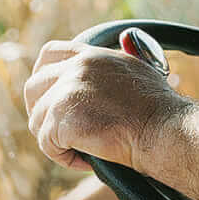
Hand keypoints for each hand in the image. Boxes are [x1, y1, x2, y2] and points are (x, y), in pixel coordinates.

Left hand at [24, 33, 188, 172]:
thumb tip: (124, 39)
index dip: (43, 76)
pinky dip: (64, 157)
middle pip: (33, 87)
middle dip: (40, 112)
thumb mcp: (137, 69)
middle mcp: (77, 68)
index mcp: (92, 55)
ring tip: (84, 149)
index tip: (48, 97)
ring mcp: (67, 91)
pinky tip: (87, 159)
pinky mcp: (62, 118)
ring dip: (56, 139)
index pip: (49, 54)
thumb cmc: (159, 108)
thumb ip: (117, 60)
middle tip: (60, 132)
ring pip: (38, 120)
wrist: (165, 129)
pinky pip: (47, 144)